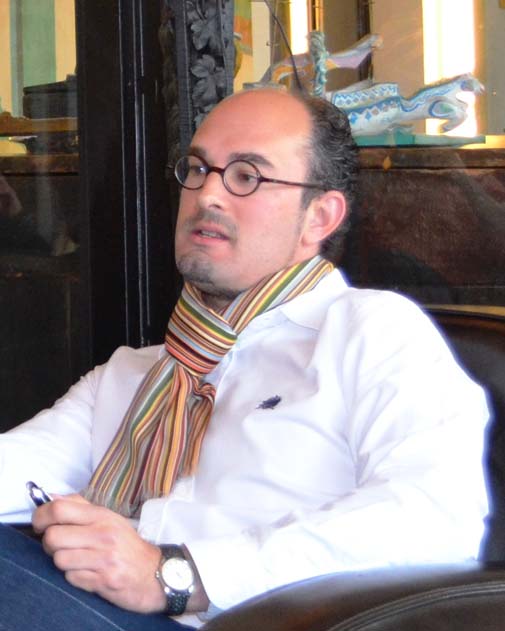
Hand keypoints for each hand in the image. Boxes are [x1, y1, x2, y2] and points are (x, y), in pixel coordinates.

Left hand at [32, 494, 165, 612]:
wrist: (153, 572)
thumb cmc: (126, 544)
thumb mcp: (109, 519)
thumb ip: (80, 507)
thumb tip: (52, 497)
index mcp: (102, 516)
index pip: (59, 509)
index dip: (41, 515)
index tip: (40, 524)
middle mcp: (103, 534)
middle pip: (53, 536)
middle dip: (49, 543)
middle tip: (58, 545)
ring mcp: (103, 558)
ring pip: (59, 559)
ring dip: (63, 562)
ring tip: (76, 560)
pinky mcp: (103, 580)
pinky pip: (71, 578)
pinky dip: (74, 576)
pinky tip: (87, 572)